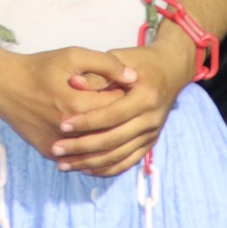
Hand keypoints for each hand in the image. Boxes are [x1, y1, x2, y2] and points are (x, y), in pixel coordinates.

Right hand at [0, 45, 133, 160]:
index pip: (118, 107)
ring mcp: (59, 144)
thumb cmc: (39, 67)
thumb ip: (106, 64)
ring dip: (108, 136)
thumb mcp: (73, 55)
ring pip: (95, 147)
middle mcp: (69, 129)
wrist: (3, 85)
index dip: (127, 97)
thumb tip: (134, 78)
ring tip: (112, 121)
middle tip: (125, 105)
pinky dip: (90, 148)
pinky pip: (78, 156)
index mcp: (78, 104)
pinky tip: (97, 137)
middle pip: (110, 130)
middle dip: (121, 118)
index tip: (130, 90)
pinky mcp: (50, 152)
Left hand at [47, 42, 195, 176]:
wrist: (169, 70)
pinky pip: (127, 162)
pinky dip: (106, 169)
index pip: (112, 115)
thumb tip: (73, 83)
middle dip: (83, 147)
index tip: (62, 125)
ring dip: (90, 163)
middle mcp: (152, 119)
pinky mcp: (149, 143)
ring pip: (118, 156)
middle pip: (114, 140)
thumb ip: (98, 73)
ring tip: (64, 164)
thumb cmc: (139, 61)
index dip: (86, 121)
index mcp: (146, 97)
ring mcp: (152, 134)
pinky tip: (85, 169)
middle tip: (57, 150)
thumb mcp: (119, 58)